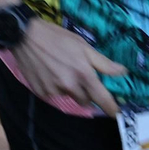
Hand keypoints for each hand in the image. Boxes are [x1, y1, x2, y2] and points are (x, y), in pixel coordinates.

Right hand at [10, 19, 126, 115]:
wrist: (25, 36)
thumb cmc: (57, 38)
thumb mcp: (83, 46)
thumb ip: (103, 63)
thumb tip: (123, 72)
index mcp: (83, 75)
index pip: (103, 99)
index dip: (111, 108)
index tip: (116, 113)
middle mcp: (70, 86)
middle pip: (85, 101)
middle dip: (87, 93)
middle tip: (81, 78)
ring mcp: (54, 91)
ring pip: (68, 97)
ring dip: (69, 89)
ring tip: (60, 70)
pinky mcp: (41, 92)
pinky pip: (53, 95)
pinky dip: (54, 88)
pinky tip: (49, 73)